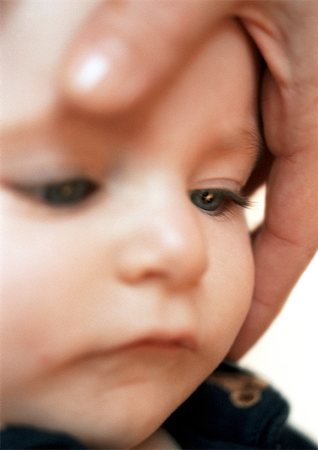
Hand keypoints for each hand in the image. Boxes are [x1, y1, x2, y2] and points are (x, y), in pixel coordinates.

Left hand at [61, 0, 317, 357]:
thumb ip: (155, 28)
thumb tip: (87, 90)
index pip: (296, 234)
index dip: (264, 291)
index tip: (236, 333)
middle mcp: (313, 115)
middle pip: (278, 216)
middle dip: (240, 260)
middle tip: (191, 298)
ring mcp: (297, 98)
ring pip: (258, 177)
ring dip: (219, 209)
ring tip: (179, 245)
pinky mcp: (282, 78)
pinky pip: (251, 141)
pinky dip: (217, 162)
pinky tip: (181, 164)